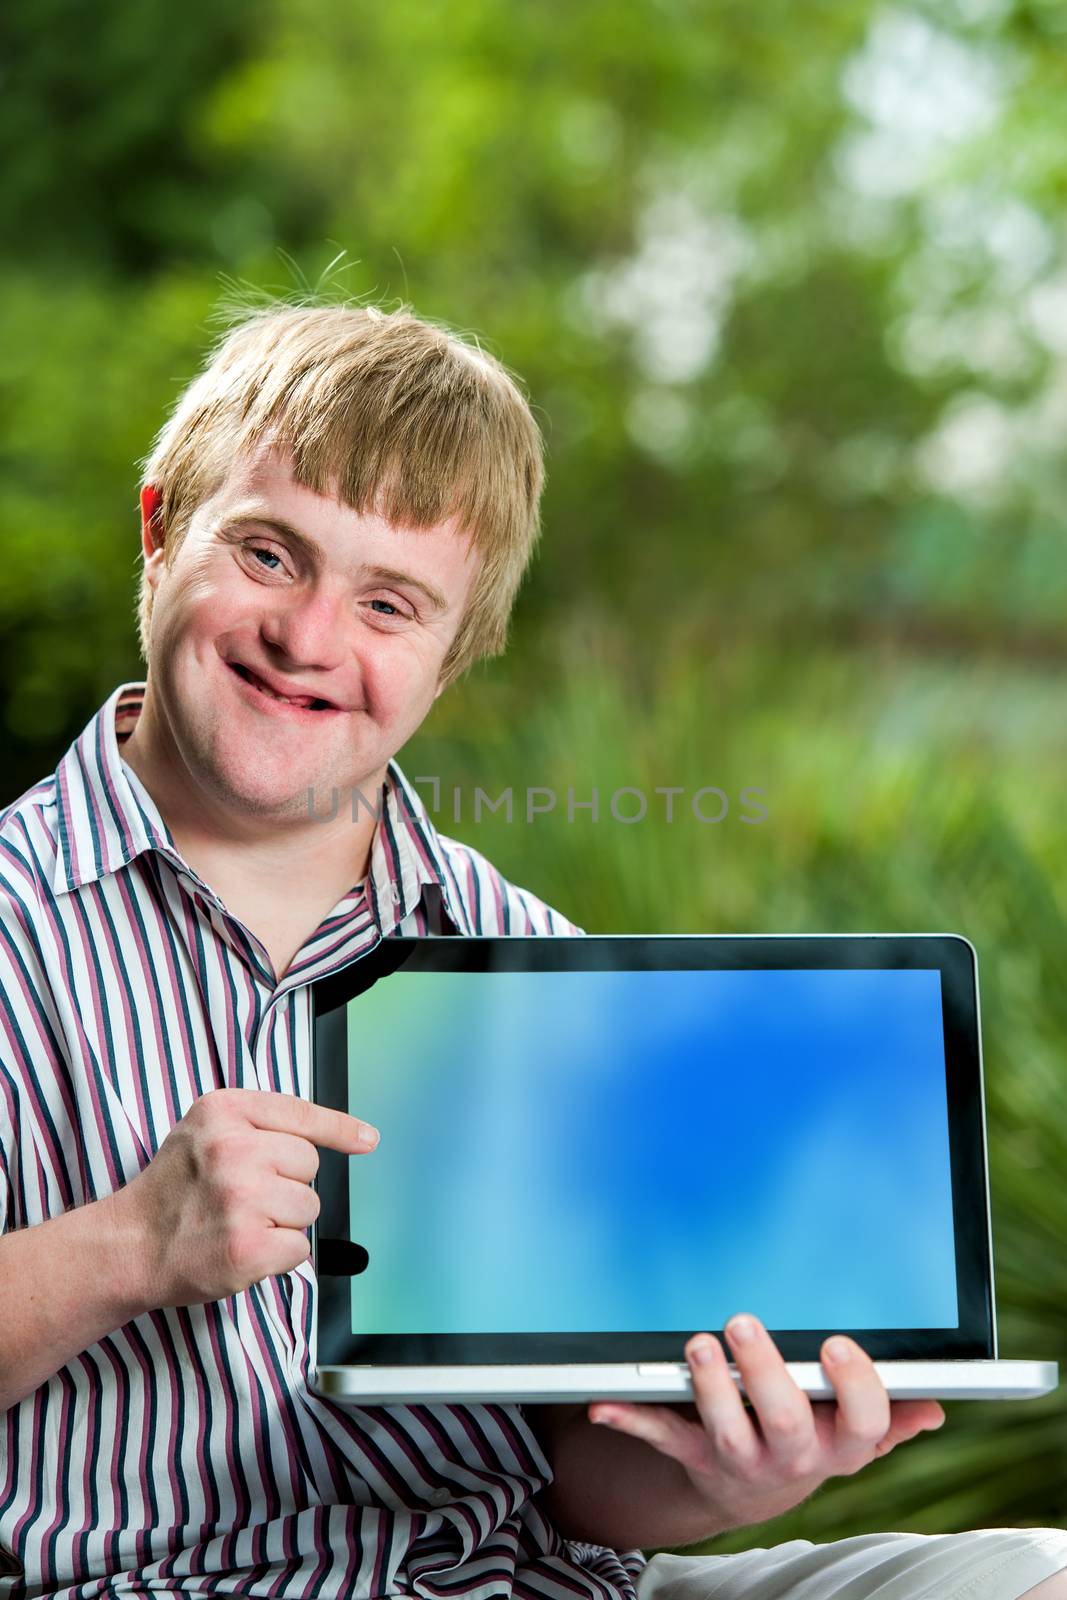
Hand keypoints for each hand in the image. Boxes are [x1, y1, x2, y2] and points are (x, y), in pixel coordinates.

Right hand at [111, 1087, 379, 1308]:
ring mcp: (241, 1198)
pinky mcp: (248, 1247)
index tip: (368, 1139)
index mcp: (224, 1110)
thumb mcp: (206, 1130)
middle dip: (288, 1184)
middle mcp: (233, 1149)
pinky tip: (243, 1248)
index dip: (339, 1129)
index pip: (300, 1114)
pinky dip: (278, 1256)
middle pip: (309, 1164)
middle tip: (244, 1196)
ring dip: (284, 1221)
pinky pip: (300, 1248)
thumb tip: (351, 1133)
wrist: (129, 1246)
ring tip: (240, 1222)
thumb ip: (261, 1124)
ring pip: (310, 1207)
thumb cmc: (175, 1190)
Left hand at [588, 1314, 945, 1531]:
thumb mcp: (852, 1429)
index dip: (854, 1388)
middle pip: (785, 1423)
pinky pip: (659, 1436)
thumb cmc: (809, 1432)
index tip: (837, 1346)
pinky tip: (604, 1403)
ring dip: (708, 1389)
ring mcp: (739, 1459)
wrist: (751, 1485)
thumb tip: (936, 1406)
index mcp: (839, 1443)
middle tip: (745, 1323)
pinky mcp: (692, 1454)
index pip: (863, 1424)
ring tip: (699, 1344)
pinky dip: (628, 1418)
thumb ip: (892, 1412)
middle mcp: (791, 1457)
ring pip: (724, 1432)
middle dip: (764, 1374)